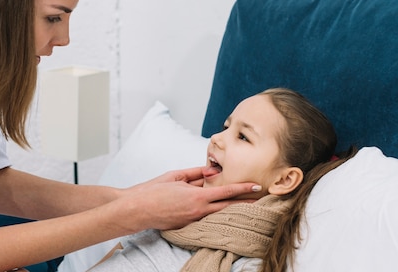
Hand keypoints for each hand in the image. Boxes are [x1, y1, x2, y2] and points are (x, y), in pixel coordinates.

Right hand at [120, 167, 259, 230]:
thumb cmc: (153, 190)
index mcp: (197, 196)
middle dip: (245, 202)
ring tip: (244, 204)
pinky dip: (214, 213)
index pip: (226, 192)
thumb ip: (196, 173)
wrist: (137, 209)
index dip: (243, 189)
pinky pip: (205, 218)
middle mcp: (198, 211)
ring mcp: (193, 220)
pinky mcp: (187, 226)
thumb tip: (212, 171)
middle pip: (228, 207)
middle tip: (260, 198)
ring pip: (218, 214)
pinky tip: (220, 210)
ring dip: (230, 208)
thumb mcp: (176, 176)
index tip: (257, 186)